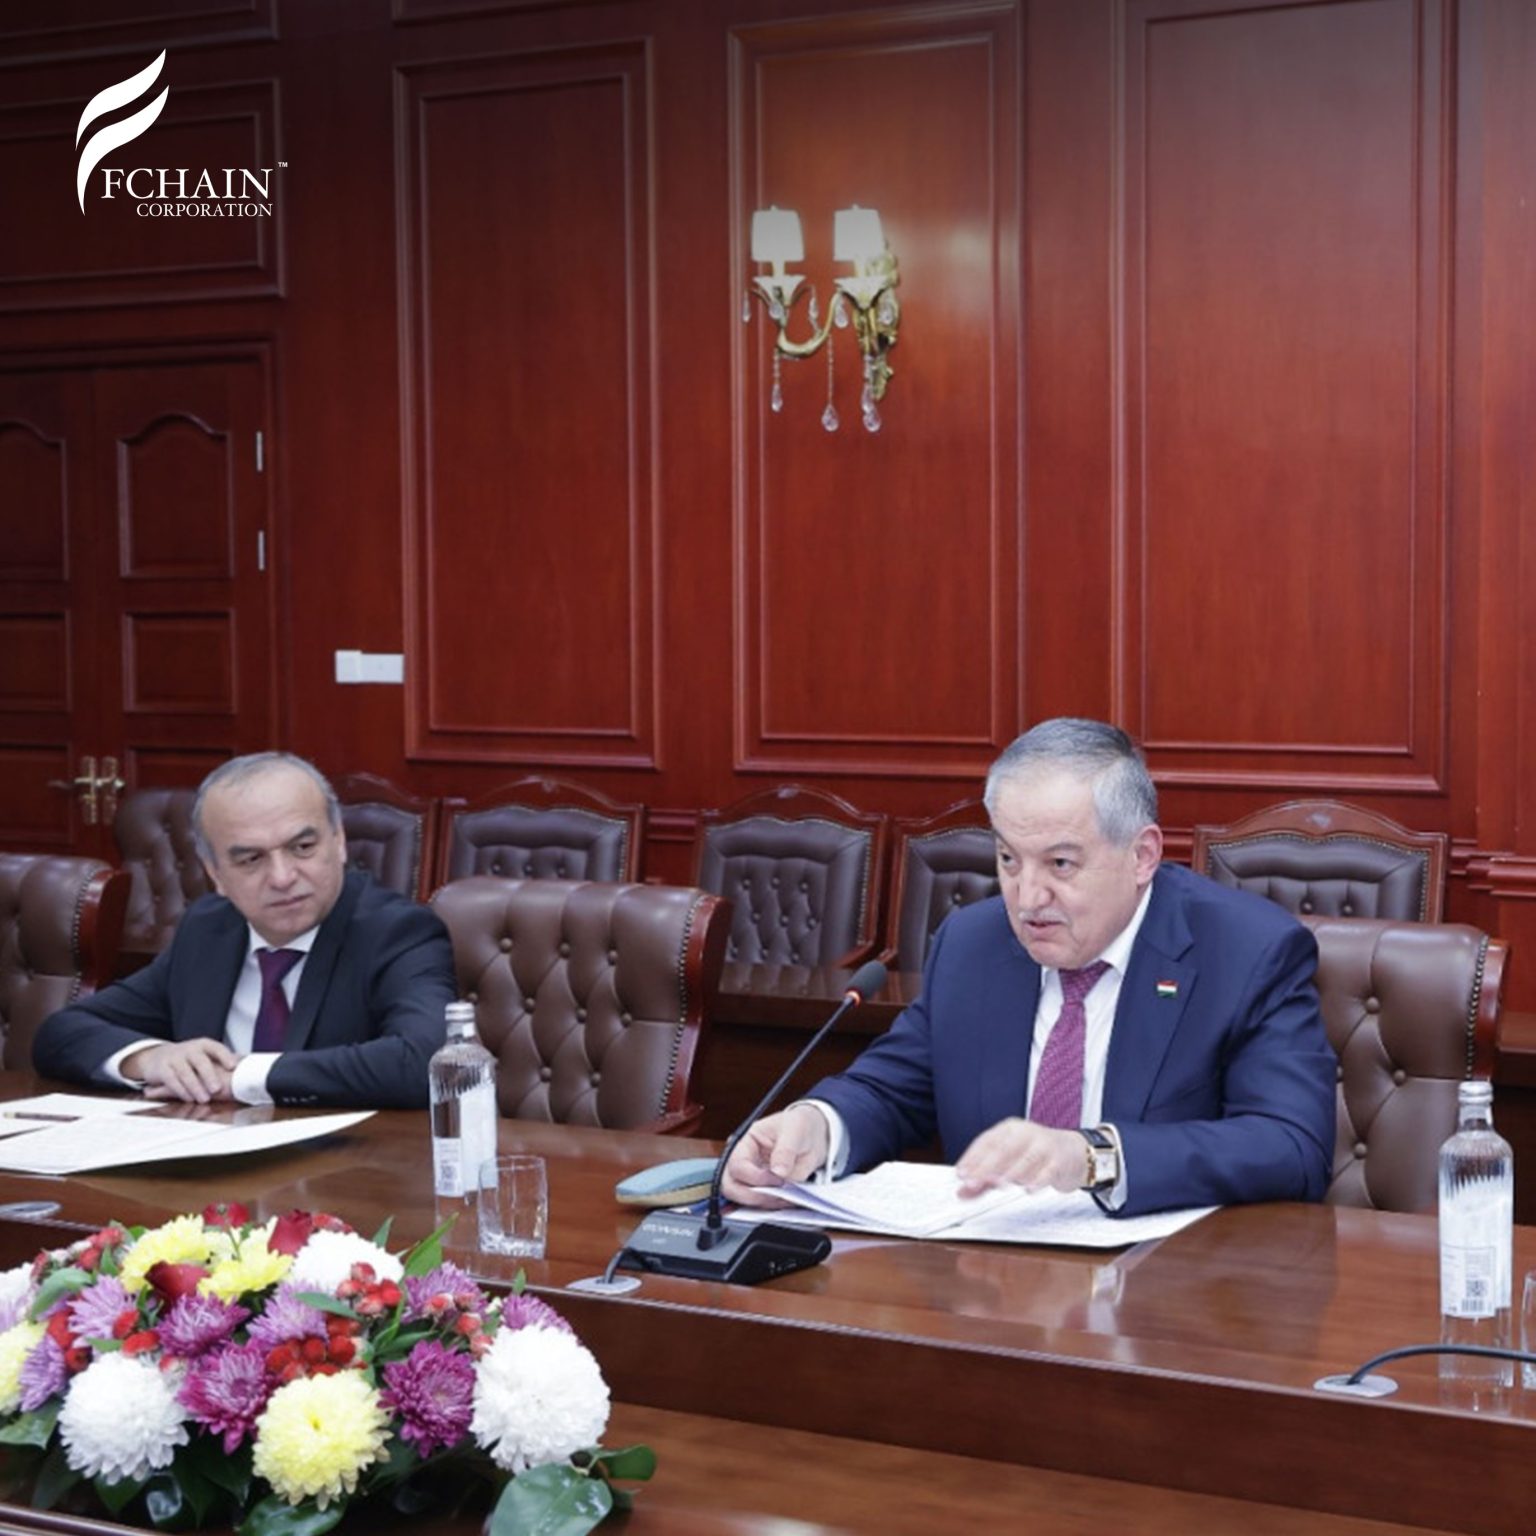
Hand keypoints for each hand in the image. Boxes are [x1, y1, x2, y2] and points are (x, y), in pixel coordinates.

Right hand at [122, 1039, 239, 1103]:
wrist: (158, 1057)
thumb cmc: (190, 1059)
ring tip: (204, 1098)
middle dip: (209, 1075)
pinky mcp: (162, 1069)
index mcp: (204, 1045)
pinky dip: (180, 1090)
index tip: (233, 1066)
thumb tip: (248, 1062)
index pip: (216, 1048)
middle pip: (200, 1061)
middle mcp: (190, 1049)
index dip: (225, 1056)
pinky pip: (172, 1079)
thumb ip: (224, 1060)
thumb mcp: (206, 1056)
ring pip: (185, 1072)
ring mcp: (175, 1058)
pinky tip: (189, 1098)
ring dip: (195, 1087)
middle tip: (217, 1089)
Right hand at [721, 1104, 829, 1207]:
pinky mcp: (765, 1191)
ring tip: (787, 1197)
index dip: (754, 1176)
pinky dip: (774, 1207)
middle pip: (731, 1187)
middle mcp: (745, 1163)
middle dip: (753, 1196)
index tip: (776, 1179)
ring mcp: (753, 1179)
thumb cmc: (800, 1126)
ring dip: (764, 1203)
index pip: (737, 1165)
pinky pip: (761, 1206)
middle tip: (778, 1194)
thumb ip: (786, 1150)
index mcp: (747, 1143)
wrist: (814, 1136)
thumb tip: (778, 1172)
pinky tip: (788, 1200)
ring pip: (743, 1201)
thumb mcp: (796, 1130)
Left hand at [955, 1118, 1085, 1197]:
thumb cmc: (1037, 1157)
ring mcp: (1044, 1145)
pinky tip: (1028, 1189)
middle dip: (986, 1166)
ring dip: (1011, 1172)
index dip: (972, 1157)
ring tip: (998, 1184)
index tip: (961, 1173)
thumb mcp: (1009, 1163)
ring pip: (1026, 1158)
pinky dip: (1038, 1180)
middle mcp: (1026, 1133)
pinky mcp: (1060, 1160)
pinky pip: (1048, 1170)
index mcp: (1010, 1129)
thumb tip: (961, 1192)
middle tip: (973, 1182)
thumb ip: (984, 1179)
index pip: (987, 1140)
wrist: (1075, 1153)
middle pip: (1004, 1148)